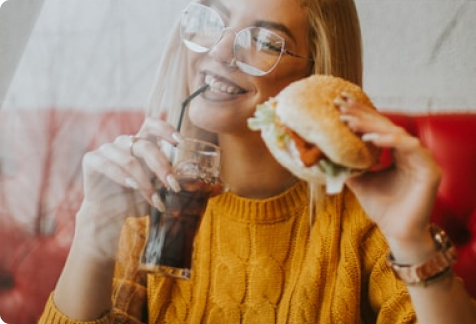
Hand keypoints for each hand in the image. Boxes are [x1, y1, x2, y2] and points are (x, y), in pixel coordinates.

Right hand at [76, 116, 181, 257]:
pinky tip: (132, 187)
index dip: (165, 129)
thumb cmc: (139, 199)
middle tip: (173, 186)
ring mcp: (107, 150)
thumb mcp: (164, 192)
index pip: (152, 124)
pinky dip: (122, 176)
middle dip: (162, 166)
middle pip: (144, 145)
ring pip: (128, 158)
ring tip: (154, 200)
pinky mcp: (92, 161)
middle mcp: (124, 143)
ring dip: (144, 181)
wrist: (110, 216)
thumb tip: (220, 188)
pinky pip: (107, 164)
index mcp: (141, 143)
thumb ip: (186, 186)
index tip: (180, 142)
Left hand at [337, 95, 441, 259]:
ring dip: (372, 126)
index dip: (360, 115)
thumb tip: (326, 154)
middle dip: (362, 115)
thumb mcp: (359, 182)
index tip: (339, 106)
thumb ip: (349, 166)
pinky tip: (369, 140)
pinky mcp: (430, 170)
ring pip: (396, 133)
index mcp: (397, 153)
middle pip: (385, 126)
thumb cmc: (382, 208)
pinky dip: (389, 141)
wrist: (397, 233)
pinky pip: (409, 148)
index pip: (378, 128)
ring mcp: (422, 159)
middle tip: (341, 105)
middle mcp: (410, 152)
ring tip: (350, 122)